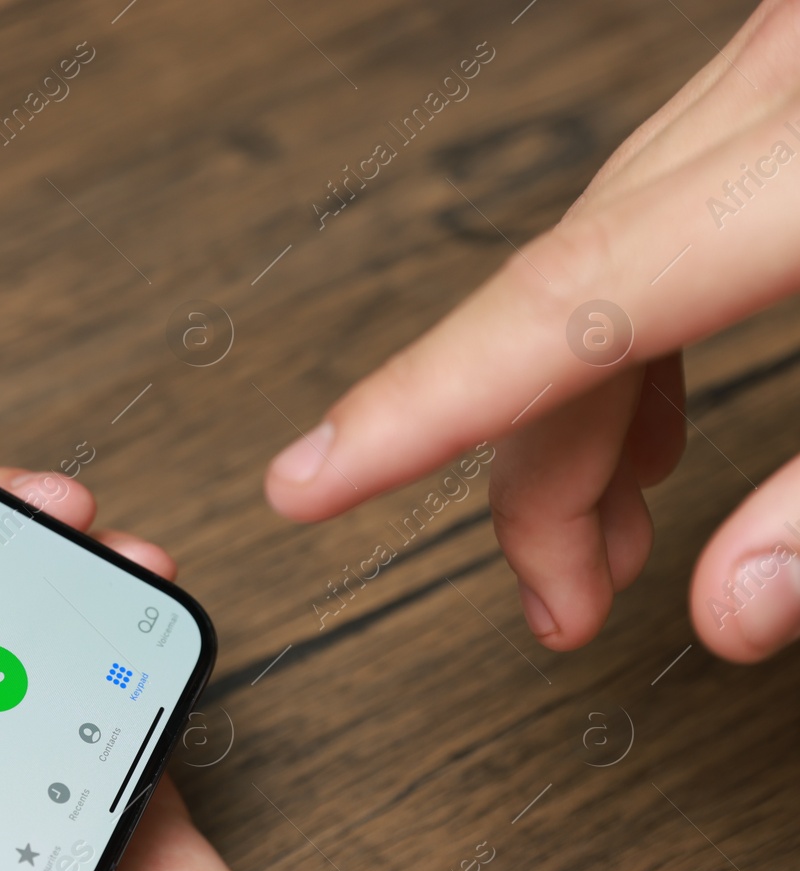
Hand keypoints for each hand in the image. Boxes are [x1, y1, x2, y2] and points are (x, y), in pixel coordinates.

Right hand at [266, 0, 799, 662]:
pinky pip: (653, 214)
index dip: (419, 408)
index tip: (310, 481)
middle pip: (565, 295)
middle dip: (527, 472)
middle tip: (555, 610)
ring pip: (593, 256)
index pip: (569, 305)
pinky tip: (643, 421)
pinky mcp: (795, 80)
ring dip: (570, 415)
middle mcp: (779, 89)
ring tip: (590, 545)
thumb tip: (735, 601)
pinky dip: (627, 334)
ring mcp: (778, 69)